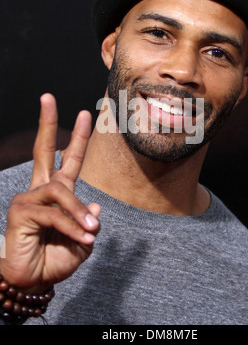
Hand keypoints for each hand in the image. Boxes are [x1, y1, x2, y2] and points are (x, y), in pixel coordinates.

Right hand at [0, 93, 100, 291]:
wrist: (33, 281)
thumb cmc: (55, 260)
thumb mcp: (82, 241)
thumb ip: (88, 223)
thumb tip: (95, 206)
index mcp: (58, 194)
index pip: (68, 160)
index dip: (77, 138)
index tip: (84, 113)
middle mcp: (41, 191)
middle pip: (44, 150)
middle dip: (47, 124)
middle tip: (47, 97)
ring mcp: (28, 198)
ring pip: (61, 191)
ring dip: (78, 213)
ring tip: (90, 233)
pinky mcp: (21, 211)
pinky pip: (55, 213)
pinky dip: (71, 226)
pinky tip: (81, 239)